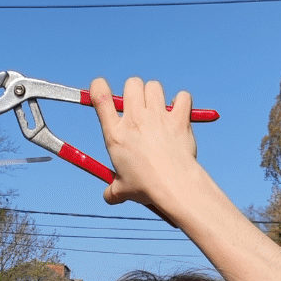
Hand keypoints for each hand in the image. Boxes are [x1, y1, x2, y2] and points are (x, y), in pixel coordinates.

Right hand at [89, 77, 200, 215]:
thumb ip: (112, 191)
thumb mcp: (122, 190)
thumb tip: (109, 197)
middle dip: (134, 90)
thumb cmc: (146, 187)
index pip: (100, 97)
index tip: (100, 87)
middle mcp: (135, 120)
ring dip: (155, 94)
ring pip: (154, 86)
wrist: (174, 186)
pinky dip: (182, 101)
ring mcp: (158, 117)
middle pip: (132, 84)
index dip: (98, 86)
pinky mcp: (179, 120)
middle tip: (138, 106)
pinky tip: (179, 112)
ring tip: (157, 110)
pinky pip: (182, 97)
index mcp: (116, 134)